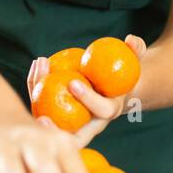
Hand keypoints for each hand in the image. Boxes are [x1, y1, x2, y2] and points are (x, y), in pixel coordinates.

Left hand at [28, 34, 145, 146]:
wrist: (111, 86)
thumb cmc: (121, 71)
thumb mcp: (132, 61)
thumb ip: (135, 50)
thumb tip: (131, 39)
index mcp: (109, 111)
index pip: (101, 111)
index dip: (88, 100)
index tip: (73, 82)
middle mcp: (89, 122)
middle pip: (70, 133)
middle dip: (54, 131)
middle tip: (42, 117)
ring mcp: (71, 120)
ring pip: (50, 116)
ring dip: (38, 94)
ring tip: (40, 65)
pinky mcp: (56, 112)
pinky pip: (42, 102)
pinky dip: (36, 85)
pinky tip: (37, 64)